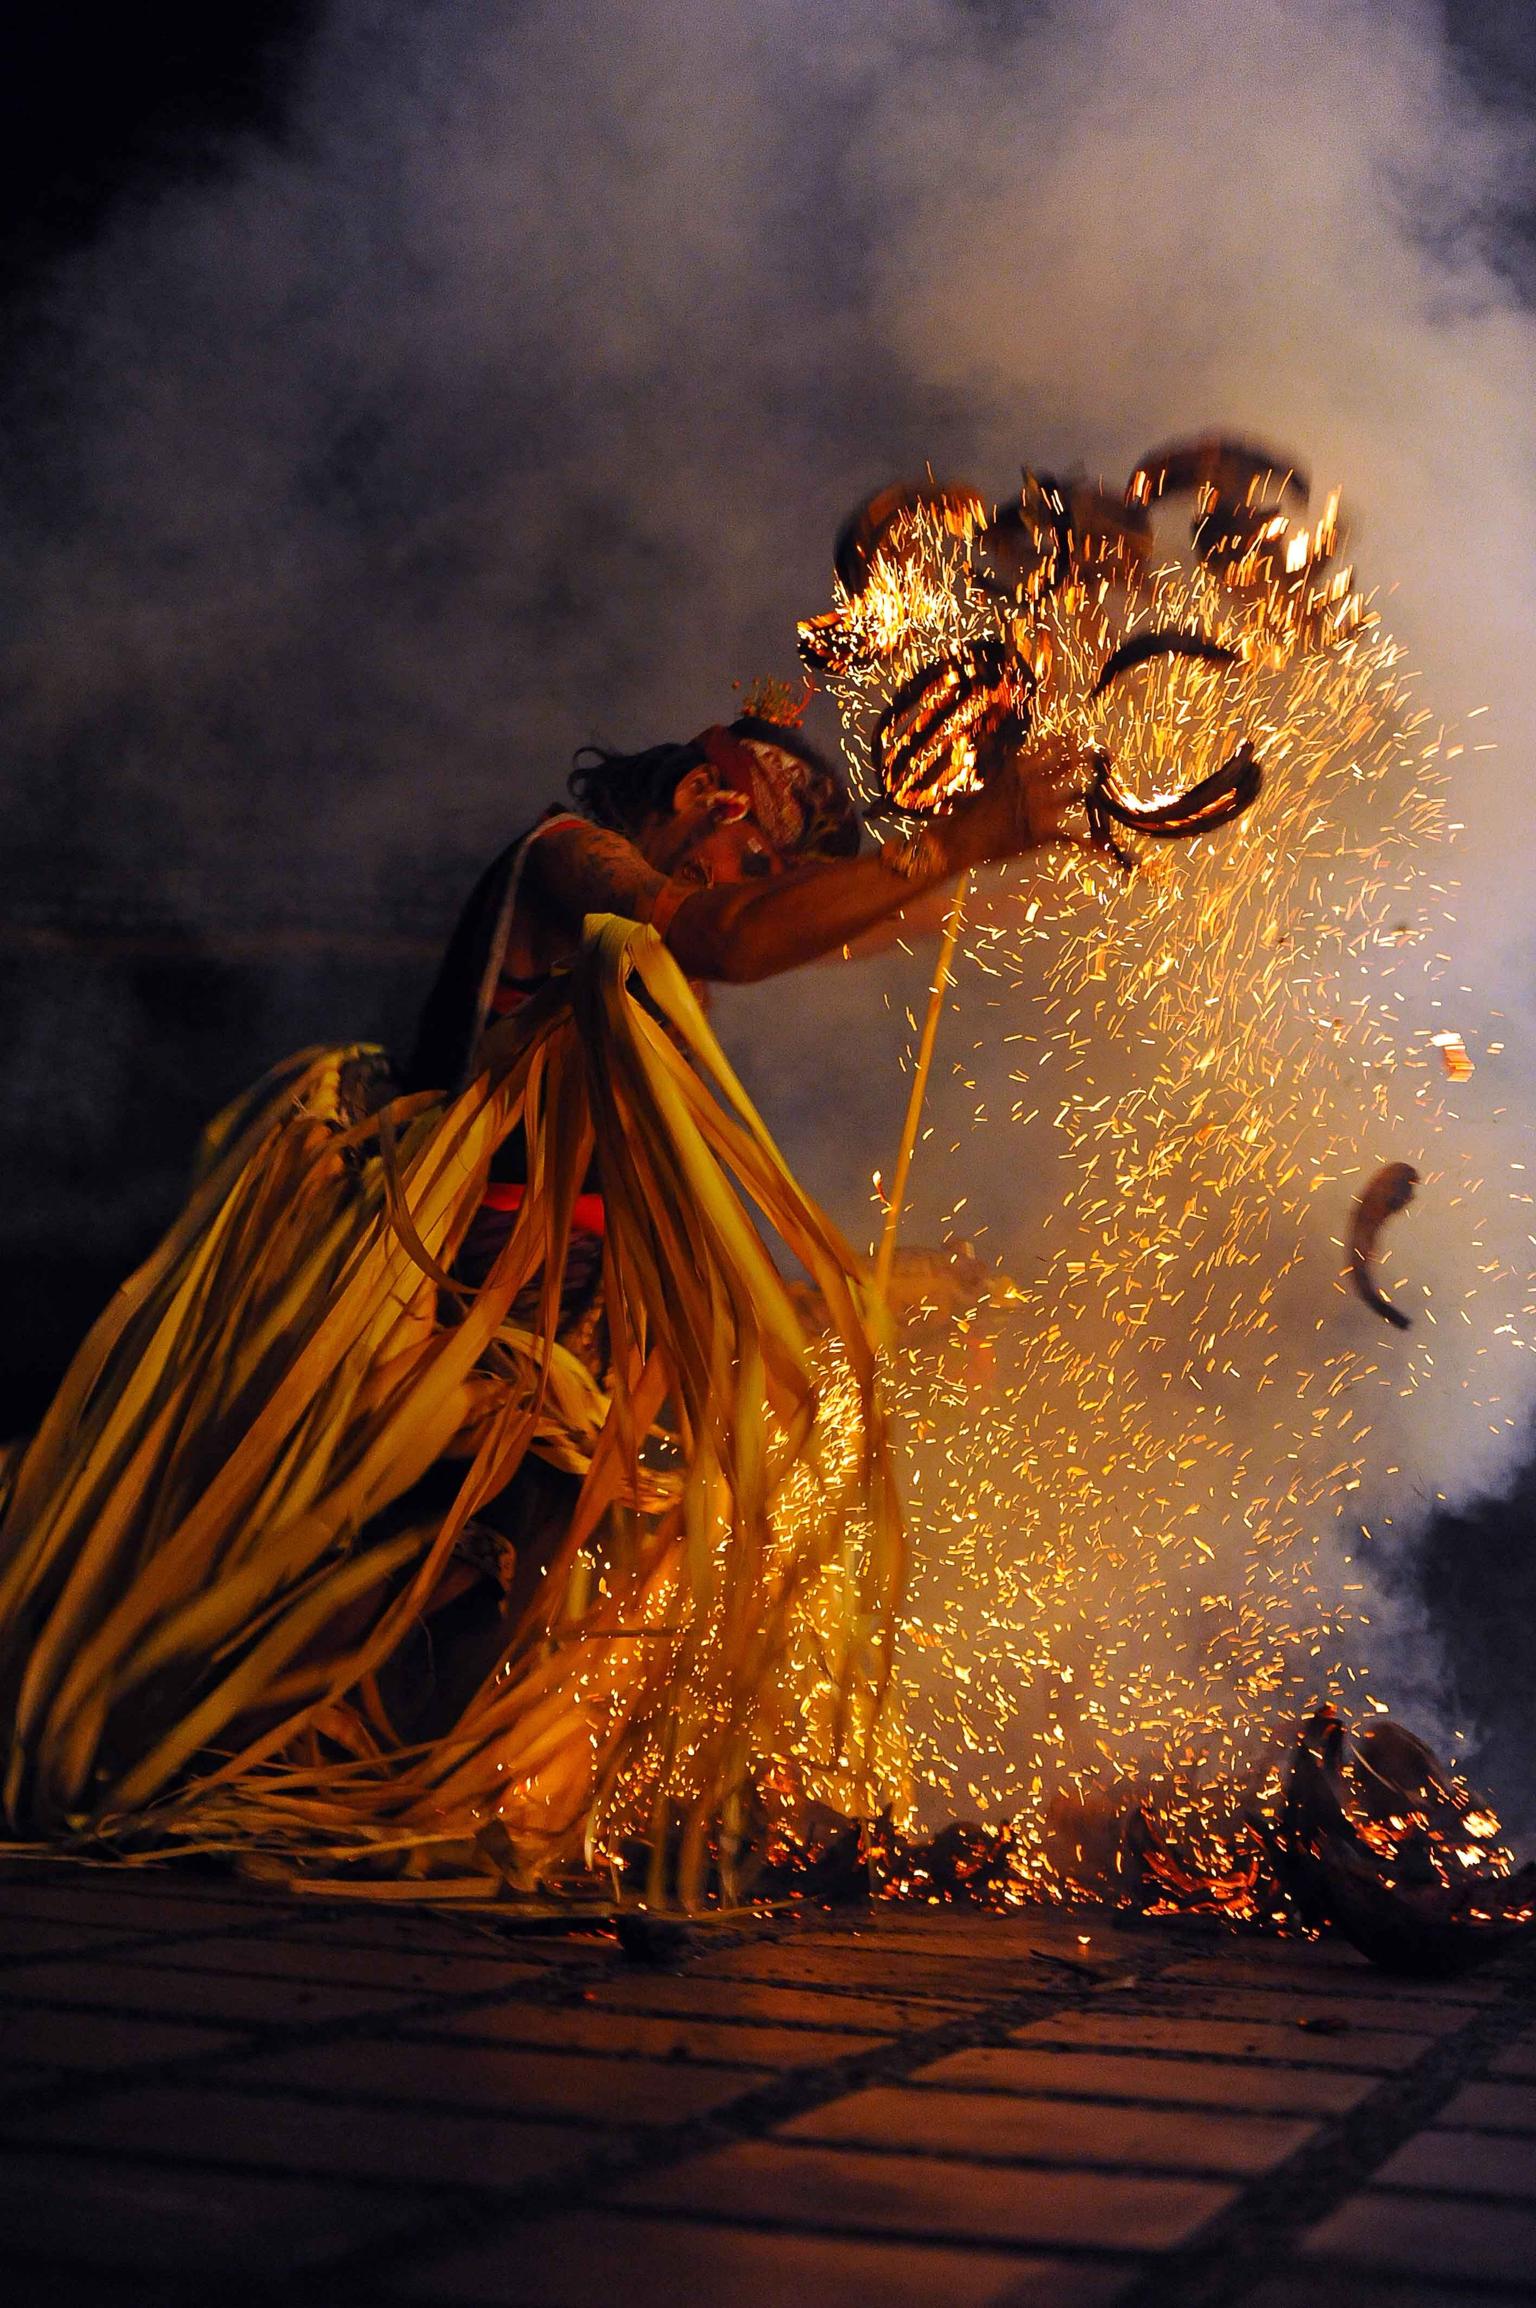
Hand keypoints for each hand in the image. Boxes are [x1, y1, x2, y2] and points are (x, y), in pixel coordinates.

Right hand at [949, 733, 1093, 867]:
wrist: (964, 837)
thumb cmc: (968, 815)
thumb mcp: (984, 786)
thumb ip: (1001, 772)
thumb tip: (993, 748)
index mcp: (1021, 769)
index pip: (1049, 749)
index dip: (1065, 742)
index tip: (1076, 734)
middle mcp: (1036, 784)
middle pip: (1068, 766)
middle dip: (1083, 759)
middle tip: (1096, 752)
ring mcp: (1043, 807)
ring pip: (1075, 795)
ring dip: (1089, 794)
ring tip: (1100, 791)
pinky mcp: (1045, 833)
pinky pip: (1073, 836)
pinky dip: (1090, 845)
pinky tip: (1104, 848)